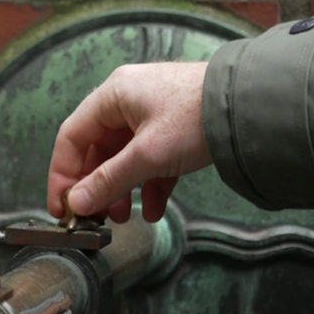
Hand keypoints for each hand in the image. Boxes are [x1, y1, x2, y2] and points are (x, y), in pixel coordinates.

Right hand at [47, 62, 210, 222]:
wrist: (250, 107)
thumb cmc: (196, 117)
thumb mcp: (147, 155)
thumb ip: (108, 181)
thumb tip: (77, 204)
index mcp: (112, 96)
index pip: (71, 138)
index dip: (62, 175)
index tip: (62, 208)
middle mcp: (127, 101)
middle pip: (97, 150)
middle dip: (96, 188)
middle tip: (95, 218)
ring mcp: (152, 115)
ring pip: (124, 158)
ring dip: (121, 190)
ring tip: (123, 218)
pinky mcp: (173, 129)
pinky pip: (150, 161)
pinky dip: (148, 185)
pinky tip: (153, 209)